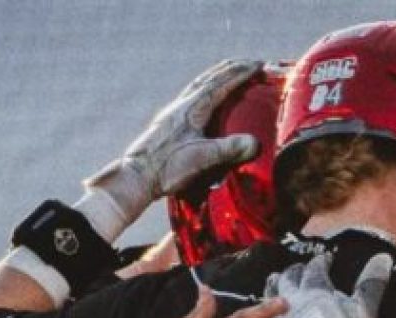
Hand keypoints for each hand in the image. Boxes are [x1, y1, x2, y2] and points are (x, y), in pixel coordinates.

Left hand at [84, 60, 261, 231]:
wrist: (138, 176)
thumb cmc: (168, 167)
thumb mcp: (202, 158)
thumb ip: (229, 149)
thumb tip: (255, 142)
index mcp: (192, 109)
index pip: (220, 84)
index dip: (240, 74)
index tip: (257, 65)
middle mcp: (182, 106)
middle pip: (209, 79)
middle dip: (230, 69)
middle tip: (248, 63)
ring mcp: (174, 113)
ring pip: (199, 86)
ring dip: (217, 77)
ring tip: (229, 75)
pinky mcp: (169, 124)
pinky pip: (192, 98)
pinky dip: (205, 91)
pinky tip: (206, 101)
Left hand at [264, 252, 392, 317]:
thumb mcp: (365, 309)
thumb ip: (371, 283)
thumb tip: (383, 257)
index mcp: (316, 290)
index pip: (315, 268)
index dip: (321, 262)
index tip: (325, 259)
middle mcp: (293, 300)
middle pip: (289, 279)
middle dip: (295, 271)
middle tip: (298, 269)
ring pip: (270, 297)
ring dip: (273, 288)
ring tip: (275, 282)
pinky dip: (264, 317)